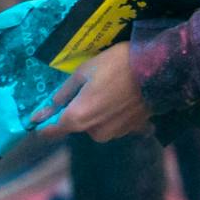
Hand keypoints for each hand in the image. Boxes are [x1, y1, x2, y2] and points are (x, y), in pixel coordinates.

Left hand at [32, 42, 150, 141]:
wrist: (159, 69)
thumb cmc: (117, 65)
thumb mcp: (84, 72)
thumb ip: (61, 95)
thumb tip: (40, 114)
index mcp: (78, 118)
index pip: (50, 131)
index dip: (42, 122)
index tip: (40, 113)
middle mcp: (94, 133)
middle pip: (76, 124)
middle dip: (78, 109)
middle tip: (90, 85)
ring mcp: (114, 134)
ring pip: (96, 124)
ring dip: (98, 111)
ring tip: (111, 87)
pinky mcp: (131, 131)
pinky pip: (114, 123)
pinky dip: (115, 112)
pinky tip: (124, 95)